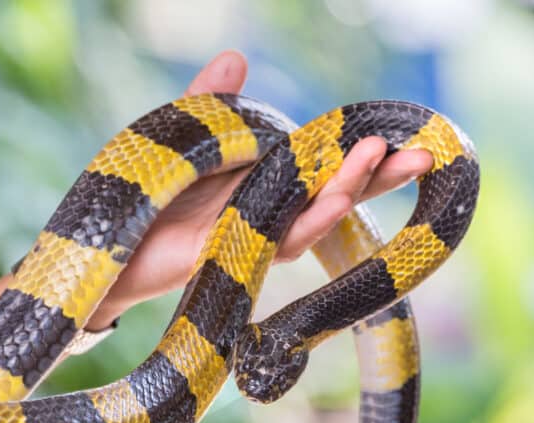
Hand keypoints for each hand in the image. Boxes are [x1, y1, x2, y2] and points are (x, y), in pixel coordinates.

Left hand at [87, 50, 432, 328]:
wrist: (110, 239)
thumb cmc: (152, 192)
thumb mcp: (186, 137)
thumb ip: (212, 102)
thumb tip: (235, 56)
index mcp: (263, 181)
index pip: (323, 165)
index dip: (363, 155)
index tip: (402, 137)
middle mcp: (266, 211)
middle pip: (332, 193)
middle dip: (377, 175)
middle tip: (422, 155)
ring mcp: (251, 235)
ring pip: (311, 216)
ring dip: (347, 189)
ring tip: (381, 159)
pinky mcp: (230, 254)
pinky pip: (276, 240)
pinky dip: (308, 220)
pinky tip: (334, 199)